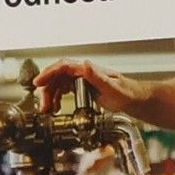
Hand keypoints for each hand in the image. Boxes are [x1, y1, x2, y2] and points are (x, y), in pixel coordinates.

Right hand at [31, 60, 148, 115]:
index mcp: (88, 70)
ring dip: (50, 96)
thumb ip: (98, 76)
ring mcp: (82, 80)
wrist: (136, 99)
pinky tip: (55, 108)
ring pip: (58, 84)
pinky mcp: (82, 88)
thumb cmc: (127, 93)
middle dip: (47, 90)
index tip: (38, 82)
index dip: (48, 73)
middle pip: (57, 77)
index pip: (62, 67)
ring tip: (47, 110)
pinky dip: (56, 98)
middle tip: (43, 106)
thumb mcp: (113, 86)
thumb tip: (84, 64)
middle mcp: (83, 73)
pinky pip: (63, 90)